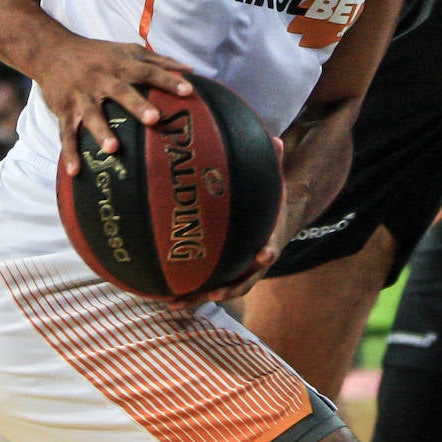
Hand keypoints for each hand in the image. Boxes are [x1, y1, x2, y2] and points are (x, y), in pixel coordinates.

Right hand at [41, 35, 194, 175]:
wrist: (52, 51)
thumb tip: (191, 70)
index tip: (189, 90)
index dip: (168, 80)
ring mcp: (82, 95)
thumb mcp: (127, 51)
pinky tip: (75, 171)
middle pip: (122, 92)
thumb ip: (159, 60)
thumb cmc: (98, 54)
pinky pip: (66, 132)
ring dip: (101, 131)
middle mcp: (102, 79)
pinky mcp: (64, 110)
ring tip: (113, 149)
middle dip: (137, 106)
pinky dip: (69, 152)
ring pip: (92, 114)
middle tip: (155, 118)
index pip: (148, 71)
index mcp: (121, 65)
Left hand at [169, 135, 286, 307]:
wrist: (277, 223)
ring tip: (176, 303)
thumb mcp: (275, 184)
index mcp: (270, 239)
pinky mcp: (225, 273)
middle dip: (230, 288)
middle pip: (244, 280)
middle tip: (216, 293)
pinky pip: (206, 284)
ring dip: (199, 297)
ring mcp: (239, 271)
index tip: (265, 254)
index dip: (268, 252)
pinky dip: (189, 291)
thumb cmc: (272, 202)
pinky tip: (164, 295)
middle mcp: (254, 262)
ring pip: (220, 289)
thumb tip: (275, 138)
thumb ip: (273, 165)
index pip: (272, 247)